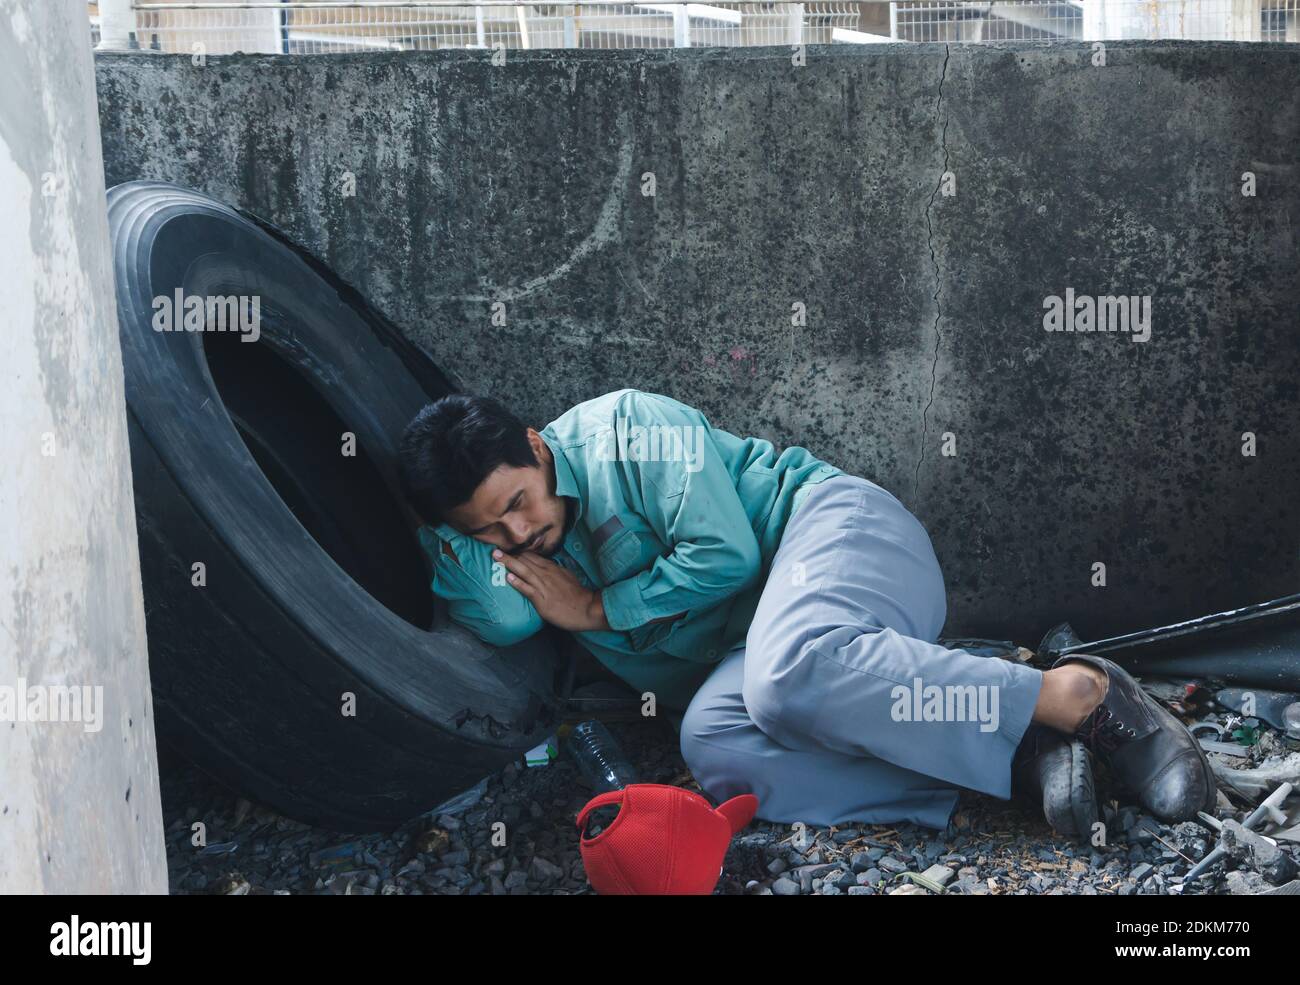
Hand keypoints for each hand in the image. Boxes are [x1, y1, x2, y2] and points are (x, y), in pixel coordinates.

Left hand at [493, 549, 609, 631]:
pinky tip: (508, 577)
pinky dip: (517, 582)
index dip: (519, 553)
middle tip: (495, 550)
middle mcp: (546, 574)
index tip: (507, 550)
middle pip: (525, 560)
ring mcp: (543, 586)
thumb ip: (555, 571)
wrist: (587, 608)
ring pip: (523, 571)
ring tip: (496, 557)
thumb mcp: (567, 576)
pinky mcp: (542, 599)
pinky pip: (527, 589)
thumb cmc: (578, 595)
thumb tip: (547, 566)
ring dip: (508, 563)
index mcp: (552, 568)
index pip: (532, 556)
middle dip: (509, 555)